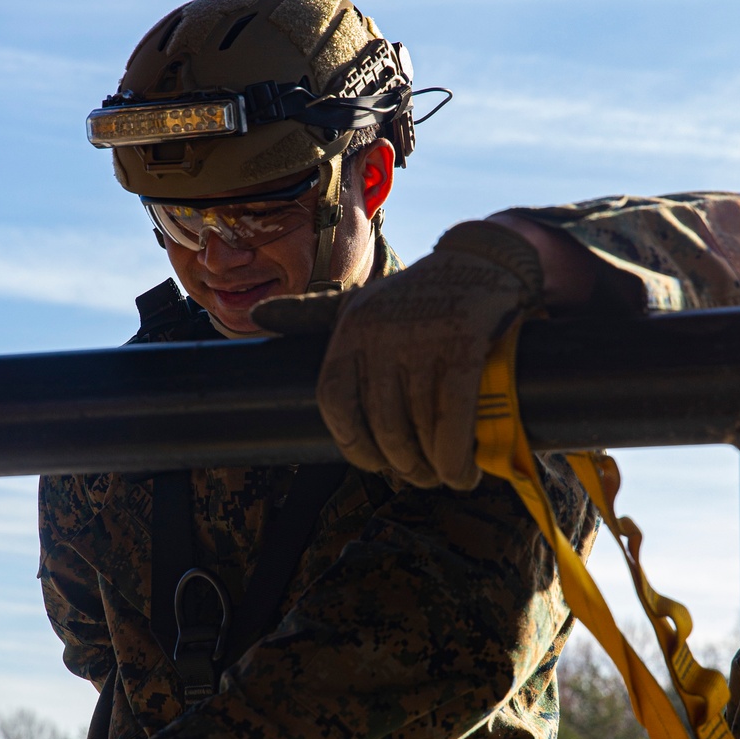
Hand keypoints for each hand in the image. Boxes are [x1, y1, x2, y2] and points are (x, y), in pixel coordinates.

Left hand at [257, 221, 542, 488]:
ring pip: (420, 428)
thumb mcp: (357, 301)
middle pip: (383, 427)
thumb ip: (310, 313)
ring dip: (435, 468)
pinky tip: (466, 471)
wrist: (483, 261)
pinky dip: (458, 455)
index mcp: (349, 332)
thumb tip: (257, 316)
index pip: (336, 407)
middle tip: (421, 477)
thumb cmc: (414, 295)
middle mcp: (379, 336)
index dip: (355, 447)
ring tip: (447, 476)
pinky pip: (454, 418)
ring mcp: (423, 340)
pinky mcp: (465, 345)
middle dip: (404, 464)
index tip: (379, 464)